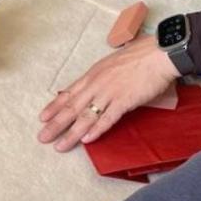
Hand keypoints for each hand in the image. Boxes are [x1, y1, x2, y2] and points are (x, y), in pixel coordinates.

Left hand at [38, 35, 179, 151]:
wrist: (159, 54)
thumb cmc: (140, 55)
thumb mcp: (113, 63)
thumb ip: (103, 76)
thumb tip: (97, 86)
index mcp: (93, 74)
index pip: (69, 93)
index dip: (55, 106)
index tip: (42, 117)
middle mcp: (97, 84)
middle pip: (72, 107)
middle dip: (55, 124)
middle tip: (42, 137)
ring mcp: (109, 93)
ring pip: (85, 116)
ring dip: (71, 133)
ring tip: (59, 146)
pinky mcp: (124, 101)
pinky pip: (107, 118)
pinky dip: (96, 130)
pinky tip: (86, 140)